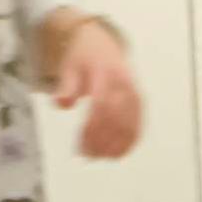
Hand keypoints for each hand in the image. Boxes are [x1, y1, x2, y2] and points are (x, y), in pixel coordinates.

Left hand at [55, 18, 142, 158]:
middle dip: (101, 141)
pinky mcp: (140, 103)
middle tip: (86, 156)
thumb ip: (66, 86)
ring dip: (114, 146)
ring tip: (99, 158)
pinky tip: (115, 155)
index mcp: (105, 73)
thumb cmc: (82, 58)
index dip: (92, 129)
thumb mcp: (69, 66)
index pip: (101, 106)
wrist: (103, 43)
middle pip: (115, 120)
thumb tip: (61, 105)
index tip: (80, 145)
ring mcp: (135, 94)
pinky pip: (137, 127)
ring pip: (128, 126)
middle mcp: (124, 84)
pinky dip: (128, 144)